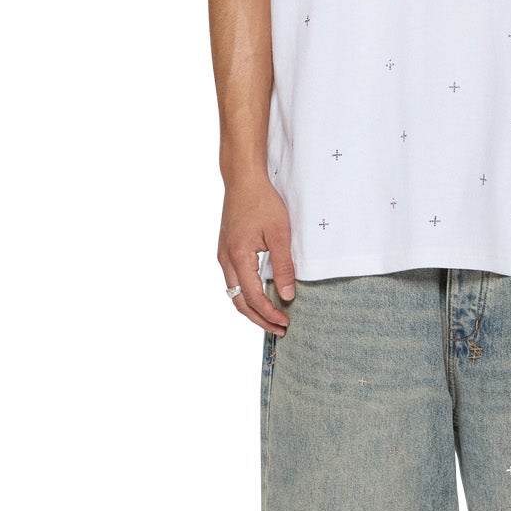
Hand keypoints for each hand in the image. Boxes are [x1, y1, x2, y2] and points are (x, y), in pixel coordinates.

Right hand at [218, 178, 297, 333]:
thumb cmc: (262, 202)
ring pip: (234, 293)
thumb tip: (287, 295)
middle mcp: (225, 260)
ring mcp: (223, 255)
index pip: (253, 296)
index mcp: (238, 256)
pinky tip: (261, 297)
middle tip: (279, 329)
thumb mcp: (280, 234)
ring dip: (252, 308)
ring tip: (271, 318)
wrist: (243, 180)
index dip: (269, 313)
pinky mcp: (226, 250)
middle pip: (239, 301)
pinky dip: (246, 294)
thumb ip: (283, 267)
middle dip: (259, 319)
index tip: (285, 322)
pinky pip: (234, 281)